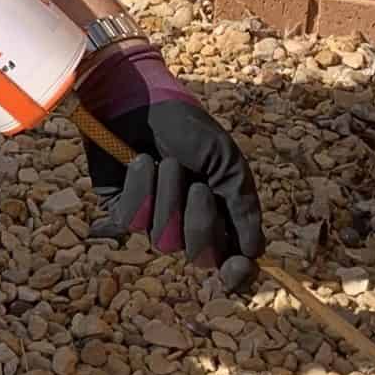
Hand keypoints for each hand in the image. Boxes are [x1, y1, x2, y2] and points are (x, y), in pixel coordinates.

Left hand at [77, 46, 265, 291]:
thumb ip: (242, 207)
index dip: (235, 273)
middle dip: (200, 222)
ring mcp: (153, 220)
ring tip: (166, 163)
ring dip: (169, 198)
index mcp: (218, 214)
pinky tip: (140, 163)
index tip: (237, 268)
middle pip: (198, 257)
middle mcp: (186, 224)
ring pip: (164, 240)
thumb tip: (253, 253)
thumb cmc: (187, 128)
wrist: (140, 100)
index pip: (229, 260)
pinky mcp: (121, 211)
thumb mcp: (226, 162)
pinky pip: (132, 222)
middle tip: (198, 185)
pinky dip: (140, 190)